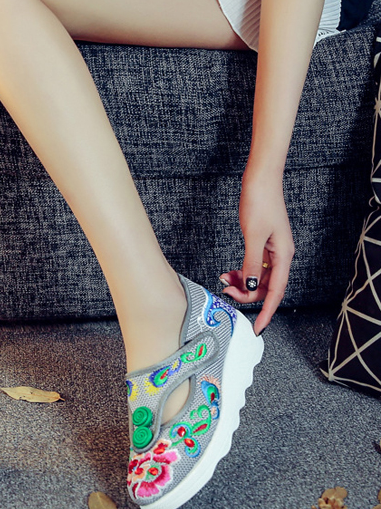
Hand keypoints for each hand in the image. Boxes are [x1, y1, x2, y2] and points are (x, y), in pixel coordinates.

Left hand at [219, 167, 294, 334]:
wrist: (260, 180)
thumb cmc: (260, 203)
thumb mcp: (253, 236)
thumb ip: (252, 263)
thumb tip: (249, 287)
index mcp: (284, 255)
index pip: (276, 292)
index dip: (267, 312)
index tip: (257, 328)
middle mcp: (282, 255)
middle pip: (266, 287)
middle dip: (246, 294)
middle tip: (225, 292)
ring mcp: (273, 250)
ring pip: (258, 277)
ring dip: (241, 282)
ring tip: (223, 280)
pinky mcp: (264, 244)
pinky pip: (254, 266)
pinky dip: (241, 271)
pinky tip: (228, 272)